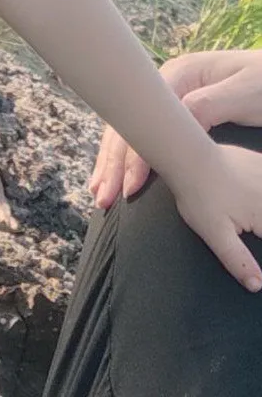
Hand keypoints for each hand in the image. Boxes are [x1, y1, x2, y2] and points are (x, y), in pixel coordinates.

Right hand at [90, 50, 261, 209]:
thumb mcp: (244, 92)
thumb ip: (210, 104)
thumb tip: (178, 121)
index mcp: (181, 76)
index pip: (147, 118)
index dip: (137, 152)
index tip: (131, 183)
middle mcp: (168, 86)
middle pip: (132, 124)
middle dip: (115, 161)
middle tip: (105, 195)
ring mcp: (169, 100)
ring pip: (133, 132)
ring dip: (115, 162)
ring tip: (101, 193)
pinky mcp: (176, 115)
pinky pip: (146, 136)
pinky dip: (128, 157)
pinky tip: (117, 176)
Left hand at [173, 142, 261, 291]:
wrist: (188, 157)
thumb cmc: (199, 197)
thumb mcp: (215, 235)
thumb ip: (238, 261)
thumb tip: (257, 285)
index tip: (256, 237)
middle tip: (254, 229)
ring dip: (261, 213)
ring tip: (252, 218)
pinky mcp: (260, 161)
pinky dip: (261, 188)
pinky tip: (255, 195)